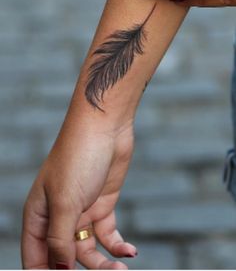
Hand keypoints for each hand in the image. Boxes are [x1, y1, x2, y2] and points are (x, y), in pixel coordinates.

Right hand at [21, 119, 136, 268]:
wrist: (105, 127)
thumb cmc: (77, 157)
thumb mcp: (66, 201)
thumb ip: (60, 239)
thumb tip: (60, 269)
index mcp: (39, 215)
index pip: (36, 257)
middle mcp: (58, 216)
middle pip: (64, 257)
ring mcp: (81, 211)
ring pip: (88, 251)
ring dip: (104, 264)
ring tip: (119, 270)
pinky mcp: (102, 205)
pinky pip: (108, 235)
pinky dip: (117, 246)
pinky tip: (128, 252)